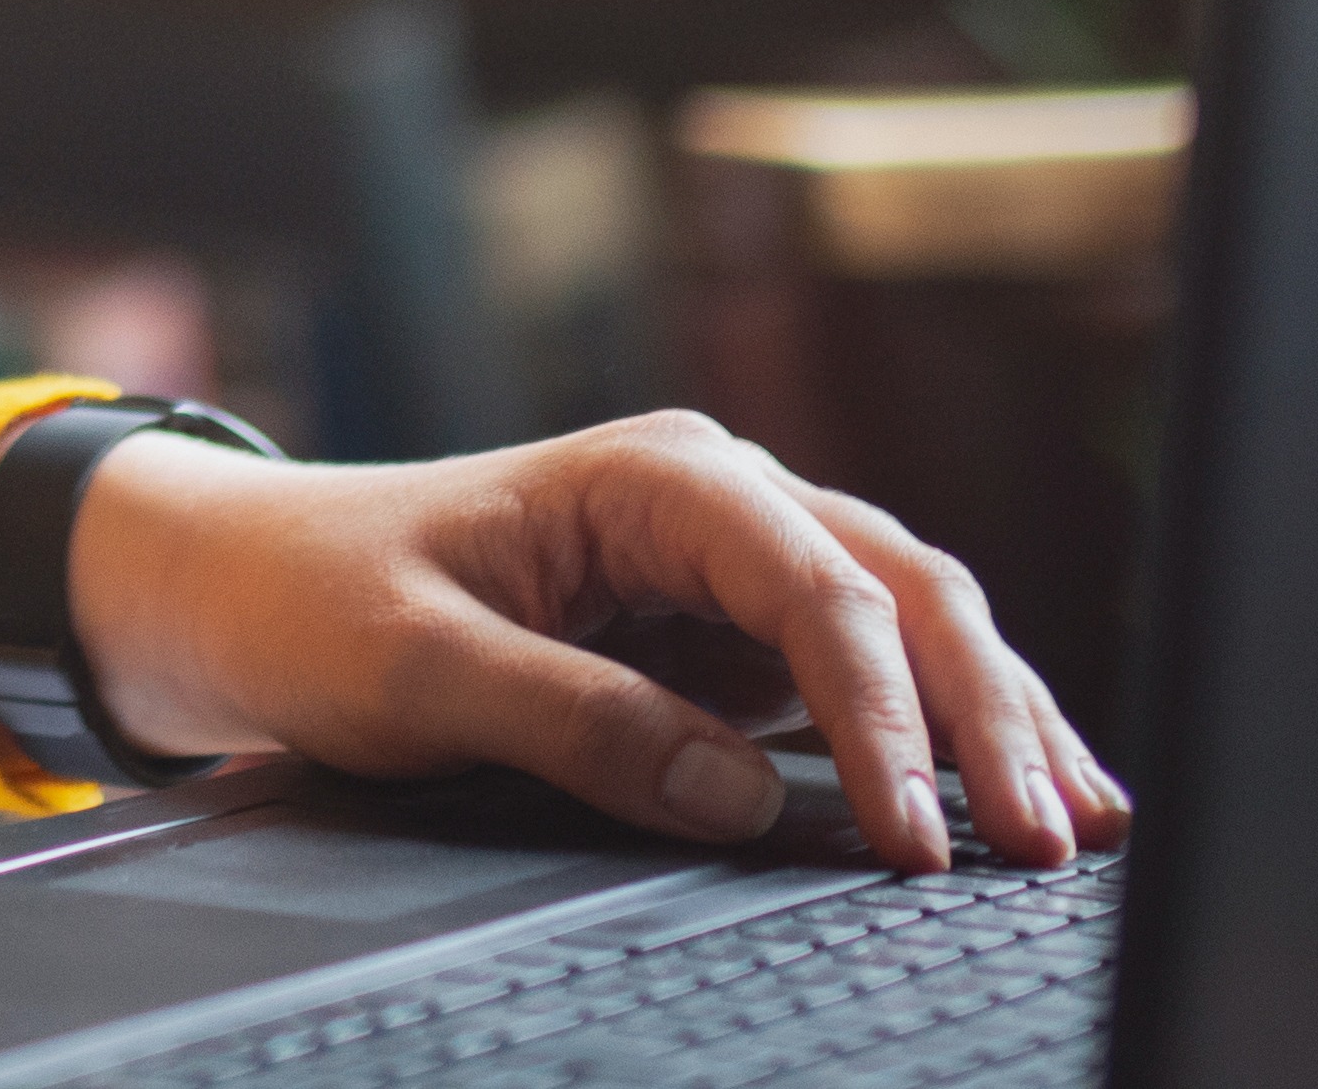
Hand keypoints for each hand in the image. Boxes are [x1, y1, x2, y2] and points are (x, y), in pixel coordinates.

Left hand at [52, 413, 1125, 875]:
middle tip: (1047, 841)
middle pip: (906, 592)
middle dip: (988, 715)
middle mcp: (717, 501)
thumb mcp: (416, 670)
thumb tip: (737, 795)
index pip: (819, 589)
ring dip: (994, 718)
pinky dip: (937, 733)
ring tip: (1076, 824)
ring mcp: (734, 564)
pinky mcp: (726, 632)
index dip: (884, 715)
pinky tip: (1001, 797)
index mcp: (654, 476)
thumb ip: (575, 723)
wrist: (242, 583)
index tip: (918, 833)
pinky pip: (861, 675)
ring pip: (910, 625)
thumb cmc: (314, 598)